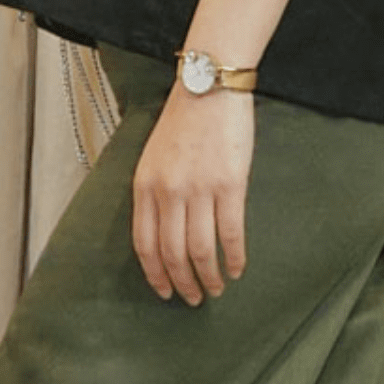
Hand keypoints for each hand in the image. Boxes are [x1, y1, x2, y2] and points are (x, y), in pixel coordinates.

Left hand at [131, 82, 253, 305]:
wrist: (209, 85)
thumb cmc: (184, 119)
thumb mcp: (154, 156)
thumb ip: (155, 192)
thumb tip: (165, 232)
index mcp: (145, 185)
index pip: (145, 244)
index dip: (155, 274)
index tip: (165, 292)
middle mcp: (168, 192)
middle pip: (173, 253)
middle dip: (183, 283)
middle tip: (195, 298)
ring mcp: (199, 189)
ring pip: (201, 251)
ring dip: (209, 277)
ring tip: (217, 289)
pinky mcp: (230, 184)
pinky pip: (231, 233)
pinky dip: (235, 257)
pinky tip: (238, 268)